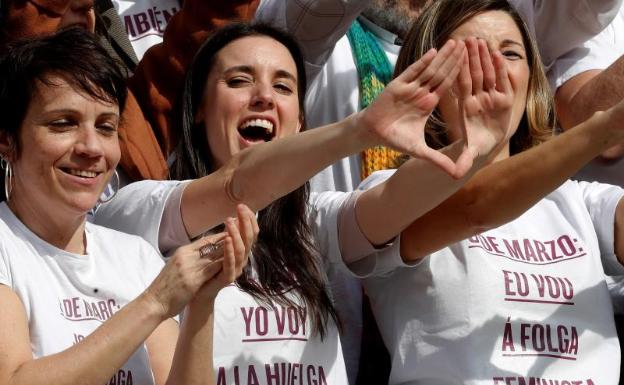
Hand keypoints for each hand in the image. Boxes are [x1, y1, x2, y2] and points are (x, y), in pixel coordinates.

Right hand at [144, 204, 257, 317]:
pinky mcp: (192, 279)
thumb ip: (188, 259)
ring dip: (230, 249)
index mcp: (182, 252)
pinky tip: (236, 262)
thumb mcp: (176, 266)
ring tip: (245, 244)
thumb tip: (200, 254)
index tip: (234, 232)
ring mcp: (189, 267)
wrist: (153, 303)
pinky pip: (212, 269)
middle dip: (229, 238)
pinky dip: (224, 263)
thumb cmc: (164, 288)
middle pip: (212, 244)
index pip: (205, 240)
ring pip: (214, 254)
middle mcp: (186, 256)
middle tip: (244, 233)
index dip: (221, 236)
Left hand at [193, 204, 258, 302]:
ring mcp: (236, 269)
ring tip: (230, 221)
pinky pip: (230, 263)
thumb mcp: (217, 249)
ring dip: (236, 233)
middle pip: (249, 238)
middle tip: (240, 207)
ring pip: (241, 249)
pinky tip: (227, 239)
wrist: (198, 292)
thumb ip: (226, 237)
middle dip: (245, 221)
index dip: (249, 219)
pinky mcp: (228, 278)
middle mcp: (242, 260)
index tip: (243, 206)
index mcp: (241, 252)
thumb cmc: (208, 269)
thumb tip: (232, 219)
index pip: (251, 233)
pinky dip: (229, 250)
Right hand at [358, 39, 465, 176]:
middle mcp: (421, 93)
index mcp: (428, 104)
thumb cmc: (395, 139)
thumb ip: (438, 160)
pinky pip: (412, 72)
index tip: (474, 65)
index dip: (460, 75)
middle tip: (471, 45)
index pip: (447, 86)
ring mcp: (410, 87)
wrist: (373, 133)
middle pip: (442, 74)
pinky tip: (434, 51)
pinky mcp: (398, 85)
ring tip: (456, 43)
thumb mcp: (419, 151)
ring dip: (443, 57)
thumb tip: (455, 175)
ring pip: (430, 69)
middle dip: (456, 60)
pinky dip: (422, 62)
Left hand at [456, 37, 514, 167]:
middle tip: (468, 40)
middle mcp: (478, 100)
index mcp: (467, 109)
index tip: (457, 58)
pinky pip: (502, 81)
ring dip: (484, 59)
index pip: (462, 87)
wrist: (487, 146)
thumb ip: (464, 161)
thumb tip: (456, 174)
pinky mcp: (504, 99)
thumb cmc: (476, 146)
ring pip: (487, 75)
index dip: (460, 72)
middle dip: (471, 58)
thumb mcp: (470, 153)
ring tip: (481, 41)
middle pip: (474, 76)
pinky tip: (498, 55)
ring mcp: (491, 98)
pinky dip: (500, 69)